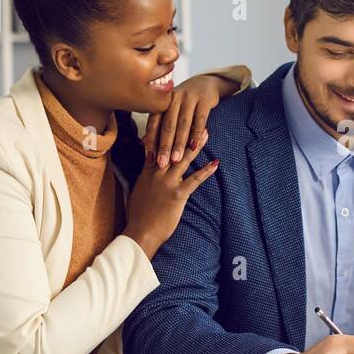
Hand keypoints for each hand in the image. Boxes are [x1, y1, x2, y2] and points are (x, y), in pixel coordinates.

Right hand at [122, 132, 217, 257]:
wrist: (140, 232)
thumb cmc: (138, 217)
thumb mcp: (137, 193)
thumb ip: (144, 180)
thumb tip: (147, 175)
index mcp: (146, 173)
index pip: (155, 147)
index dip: (166, 133)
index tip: (174, 120)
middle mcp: (157, 174)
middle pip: (171, 148)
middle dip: (183, 133)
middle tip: (194, 120)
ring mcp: (167, 183)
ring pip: (183, 160)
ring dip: (196, 146)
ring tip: (205, 134)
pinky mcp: (177, 194)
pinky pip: (194, 180)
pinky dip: (206, 172)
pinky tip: (215, 164)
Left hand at [143, 73, 236, 169]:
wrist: (204, 83)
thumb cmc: (184, 102)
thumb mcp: (170, 109)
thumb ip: (159, 124)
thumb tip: (143, 143)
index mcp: (162, 101)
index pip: (154, 122)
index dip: (151, 140)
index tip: (149, 157)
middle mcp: (174, 98)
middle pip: (168, 124)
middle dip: (164, 145)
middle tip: (162, 163)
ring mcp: (189, 98)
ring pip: (183, 123)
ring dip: (179, 143)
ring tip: (176, 159)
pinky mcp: (204, 100)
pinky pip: (200, 119)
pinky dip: (197, 134)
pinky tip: (194, 147)